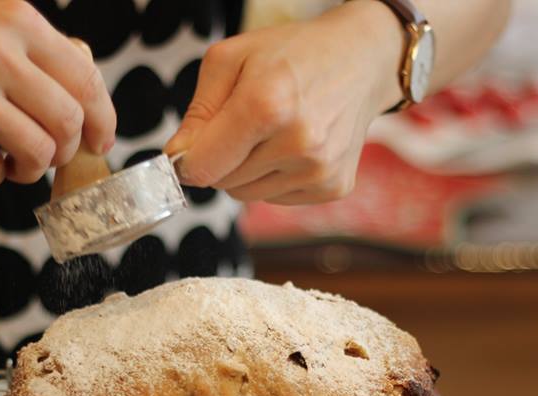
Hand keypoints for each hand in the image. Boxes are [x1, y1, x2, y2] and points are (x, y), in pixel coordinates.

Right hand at [0, 0, 115, 184]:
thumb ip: (31, 45)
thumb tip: (84, 93)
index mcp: (15, 19)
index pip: (85, 80)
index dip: (103, 119)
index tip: (102, 141)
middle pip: (67, 123)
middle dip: (68, 149)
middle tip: (52, 154)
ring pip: (36, 153)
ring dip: (34, 168)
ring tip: (17, 162)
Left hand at [165, 1, 401, 204]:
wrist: (360, 60)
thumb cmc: (290, 54)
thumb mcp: (231, 59)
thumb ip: (197, 112)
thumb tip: (177, 158)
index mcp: (266, 105)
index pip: (202, 167)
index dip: (187, 161)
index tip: (189, 148)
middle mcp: (298, 143)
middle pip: (223, 183)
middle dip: (221, 159)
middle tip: (243, 124)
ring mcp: (319, 170)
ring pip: (248, 195)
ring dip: (248, 170)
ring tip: (272, 132)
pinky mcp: (333, 187)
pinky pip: (277, 199)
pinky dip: (275, 177)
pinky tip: (293, 146)